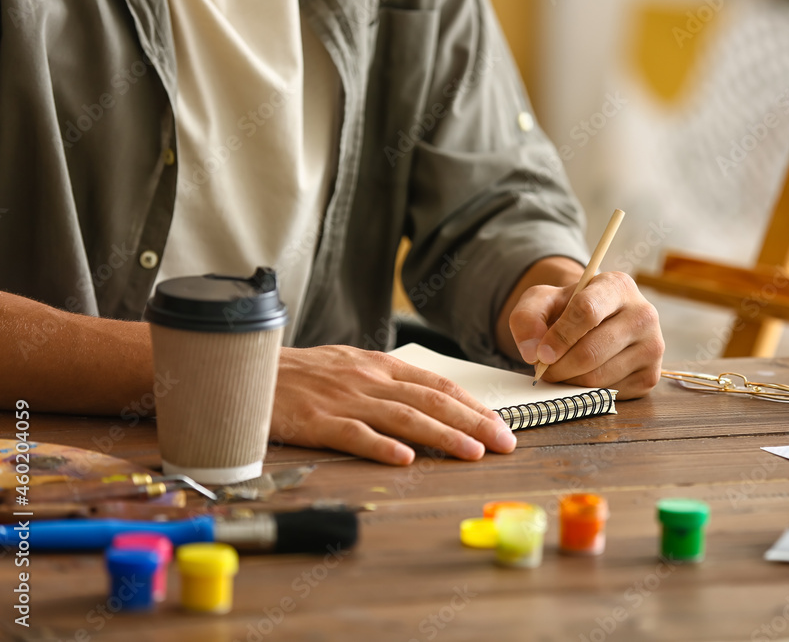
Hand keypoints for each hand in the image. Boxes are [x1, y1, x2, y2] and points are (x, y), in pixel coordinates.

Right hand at [270, 346, 516, 464]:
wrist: (246, 370)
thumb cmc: (299, 374)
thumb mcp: (348, 366)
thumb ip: (384, 382)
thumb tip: (425, 401)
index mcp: (378, 365)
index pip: (436, 384)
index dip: (471, 404)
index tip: (499, 423)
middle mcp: (368, 379)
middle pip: (430, 401)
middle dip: (473, 422)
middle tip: (504, 442)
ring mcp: (343, 399)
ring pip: (403, 418)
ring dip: (443, 435)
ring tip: (472, 453)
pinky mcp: (317, 421)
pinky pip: (355, 434)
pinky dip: (382, 447)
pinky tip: (406, 459)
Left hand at [508, 271, 663, 398]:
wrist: (597, 322)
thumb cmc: (568, 309)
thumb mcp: (542, 301)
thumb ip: (527, 317)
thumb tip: (532, 351)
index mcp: (617, 286)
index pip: (587, 311)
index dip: (559, 336)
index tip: (540, 354)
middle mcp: (643, 314)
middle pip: (591, 351)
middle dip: (559, 367)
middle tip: (543, 369)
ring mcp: (652, 346)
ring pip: (599, 377)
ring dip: (569, 381)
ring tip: (560, 370)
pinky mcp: (650, 376)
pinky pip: (609, 394)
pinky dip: (586, 392)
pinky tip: (582, 377)